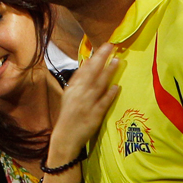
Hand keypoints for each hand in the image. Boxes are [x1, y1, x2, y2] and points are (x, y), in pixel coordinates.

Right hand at [49, 43, 119, 161]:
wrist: (65, 137)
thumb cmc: (69, 114)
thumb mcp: (69, 94)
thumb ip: (79, 79)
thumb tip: (88, 62)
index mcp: (73, 88)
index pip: (84, 69)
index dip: (95, 56)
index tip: (104, 46)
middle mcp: (79, 93)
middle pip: (92, 73)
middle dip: (101, 58)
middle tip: (111, 46)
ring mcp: (87, 104)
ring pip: (98, 84)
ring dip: (108, 72)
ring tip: (117, 61)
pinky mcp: (94, 115)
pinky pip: (103, 103)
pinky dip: (109, 94)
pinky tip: (116, 87)